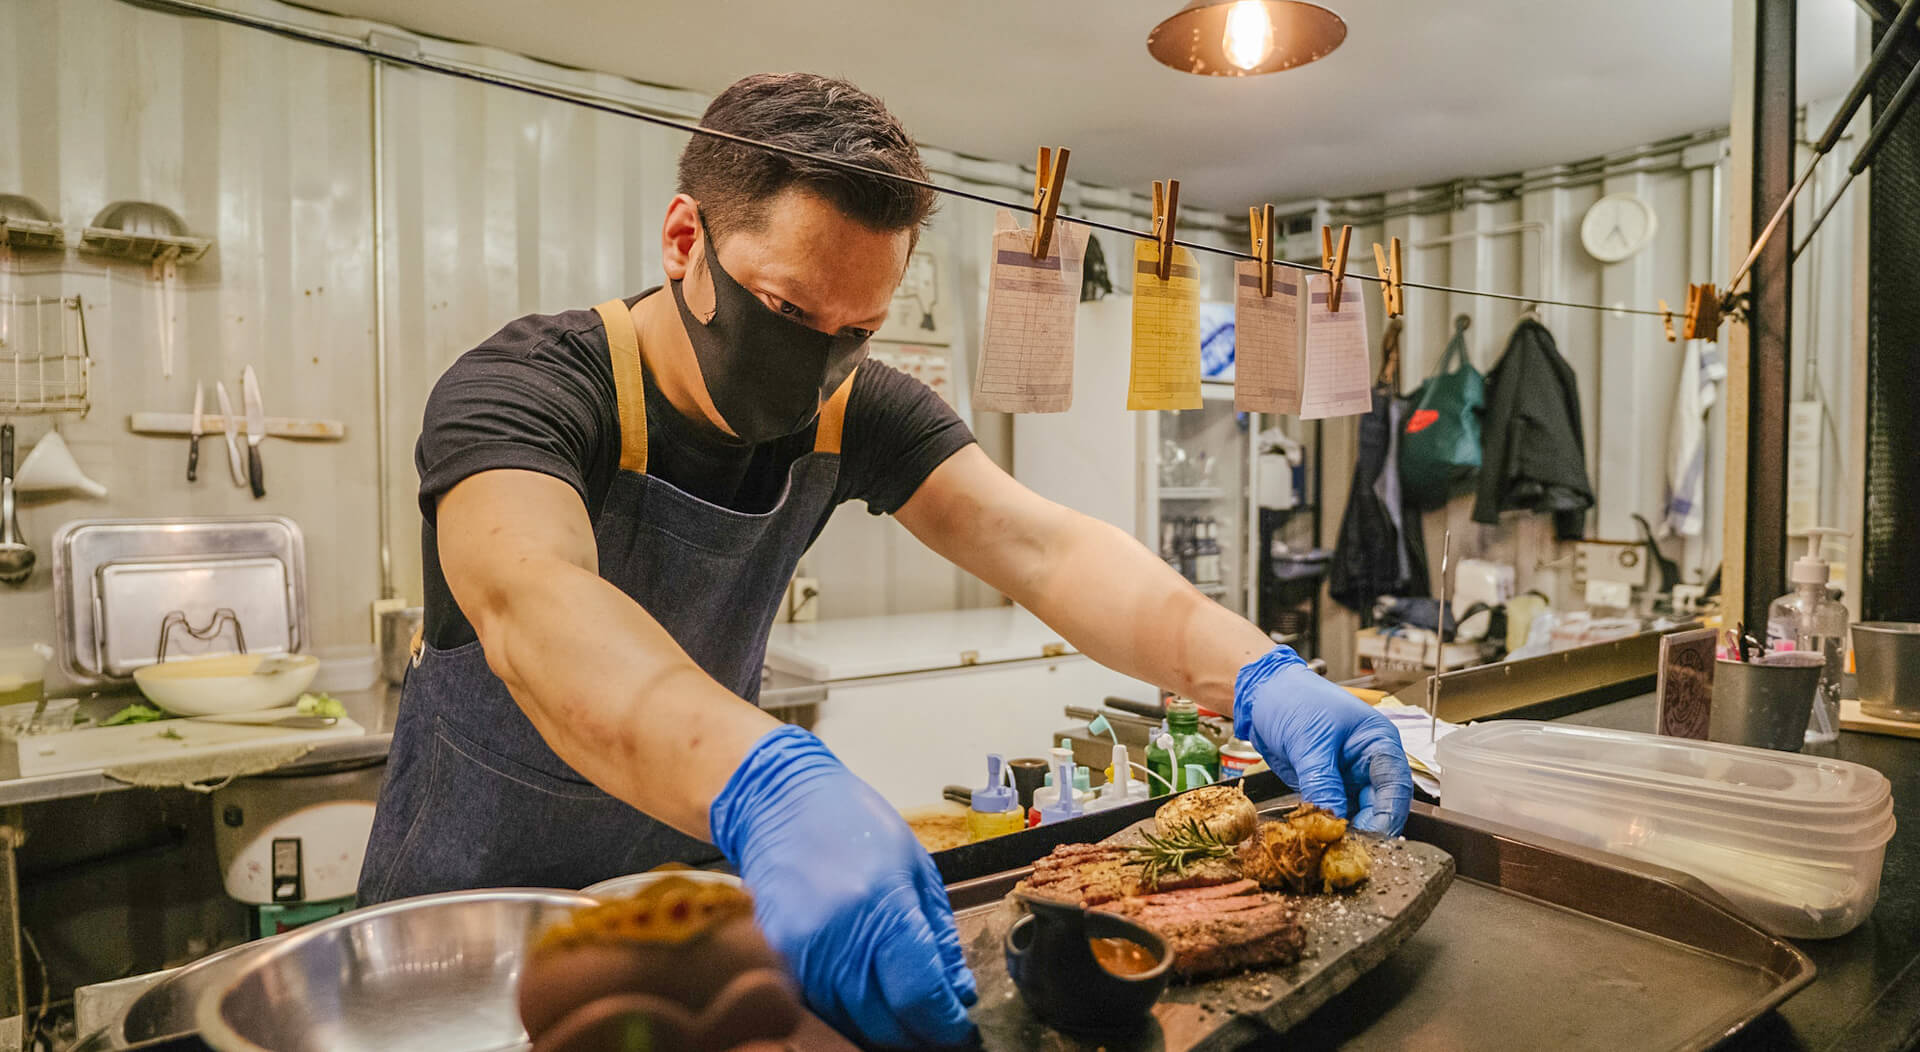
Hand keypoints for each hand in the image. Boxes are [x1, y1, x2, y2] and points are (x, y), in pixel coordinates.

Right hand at [709, 725, 976, 1047]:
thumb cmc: (853, 823)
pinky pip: (818, 1005)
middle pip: (883, 1022)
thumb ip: (938, 935)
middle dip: (917, 1033)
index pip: (919, 995)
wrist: (780, 802)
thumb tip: (957, 991)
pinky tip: (866, 996)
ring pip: (849, 1022)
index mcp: (883, 905)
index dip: (944, 1023)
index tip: (959, 1028)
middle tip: (936, 1027)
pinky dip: (847, 1011)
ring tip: (904, 1013)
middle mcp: (837, 935)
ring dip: (882, 1027)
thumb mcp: (916, 867)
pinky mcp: (776, 957)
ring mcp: (800, 950)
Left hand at [1233, 645, 1412, 834]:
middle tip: (1345, 851)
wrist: (1260, 695)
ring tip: (1329, 850)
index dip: (1387, 816)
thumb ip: (1322, 780)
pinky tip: (1317, 840)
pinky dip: (1326, 828)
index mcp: (1378, 743)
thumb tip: (1332, 819)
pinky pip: (1333, 814)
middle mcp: (1369, 763)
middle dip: (1365, 830)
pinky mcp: (1327, 788)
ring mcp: (1348, 777)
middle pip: (1380, 807)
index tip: (1371, 840)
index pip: (1395, 786)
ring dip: (1344, 833)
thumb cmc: (1292, 700)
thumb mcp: (1309, 740)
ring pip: (1357, 815)